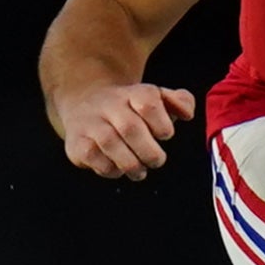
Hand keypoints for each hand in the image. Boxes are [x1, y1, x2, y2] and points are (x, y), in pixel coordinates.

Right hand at [57, 80, 197, 180]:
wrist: (84, 103)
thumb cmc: (128, 108)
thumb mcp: (155, 98)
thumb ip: (180, 102)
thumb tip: (187, 113)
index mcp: (132, 93)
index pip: (148, 103)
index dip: (161, 124)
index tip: (165, 134)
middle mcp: (109, 104)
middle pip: (130, 127)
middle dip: (149, 152)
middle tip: (156, 160)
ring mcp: (90, 123)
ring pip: (110, 143)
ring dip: (131, 164)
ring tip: (140, 170)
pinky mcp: (77, 142)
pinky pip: (94, 158)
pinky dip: (110, 169)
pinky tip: (117, 168)